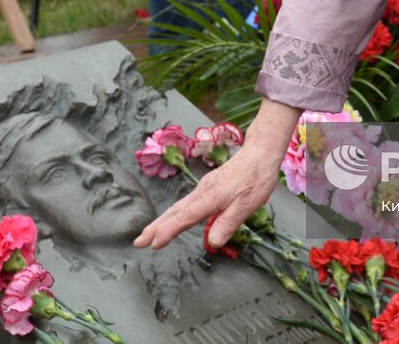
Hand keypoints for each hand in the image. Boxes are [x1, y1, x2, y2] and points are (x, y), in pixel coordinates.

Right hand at [134, 99, 301, 249]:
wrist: (260, 154)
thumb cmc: (255, 179)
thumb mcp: (246, 206)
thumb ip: (227, 223)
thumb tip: (212, 243)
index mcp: (209, 198)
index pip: (183, 218)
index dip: (167, 232)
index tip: (152, 244)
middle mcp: (202, 192)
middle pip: (174, 212)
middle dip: (155, 227)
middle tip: (138, 241)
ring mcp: (203, 188)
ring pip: (178, 206)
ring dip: (162, 221)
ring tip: (149, 233)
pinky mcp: (208, 186)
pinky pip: (186, 202)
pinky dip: (174, 213)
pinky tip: (174, 218)